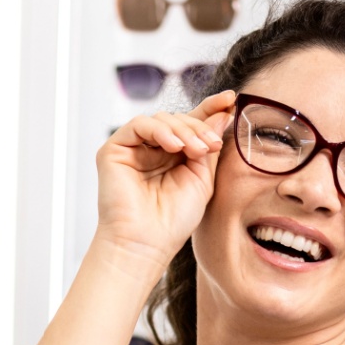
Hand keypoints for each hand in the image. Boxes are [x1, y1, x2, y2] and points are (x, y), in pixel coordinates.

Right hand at [95, 90, 237, 269]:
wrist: (146, 244)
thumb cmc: (174, 220)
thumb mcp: (202, 179)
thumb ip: (208, 145)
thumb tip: (223, 113)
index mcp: (172, 157)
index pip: (191, 125)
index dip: (210, 110)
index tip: (231, 100)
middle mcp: (151, 150)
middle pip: (178, 119)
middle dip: (199, 127)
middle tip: (212, 145)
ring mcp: (132, 149)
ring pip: (161, 119)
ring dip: (184, 130)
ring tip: (196, 151)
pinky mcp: (113, 150)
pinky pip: (139, 125)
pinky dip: (159, 130)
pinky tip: (174, 147)